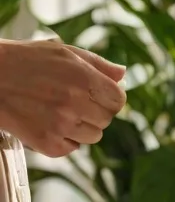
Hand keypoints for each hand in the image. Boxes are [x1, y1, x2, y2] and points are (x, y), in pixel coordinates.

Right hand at [0, 38, 125, 157]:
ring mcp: (62, 125)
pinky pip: (72, 148)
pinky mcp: (48, 143)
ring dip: (80, 127)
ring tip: (56, 111)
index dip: (109, 98)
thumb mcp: (62, 52)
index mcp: (83, 78)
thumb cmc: (24, 61)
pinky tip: (46, 123)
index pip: (118, 100)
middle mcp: (75, 102)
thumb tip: (123, 74)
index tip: (96, 96)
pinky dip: (63, 140)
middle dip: (93, 112)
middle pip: (106, 120)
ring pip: (93, 137)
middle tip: (70, 101)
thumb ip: (97, 64)